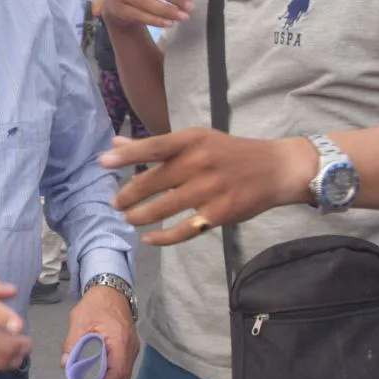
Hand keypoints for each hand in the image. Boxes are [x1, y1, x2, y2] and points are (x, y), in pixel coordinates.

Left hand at [61, 285, 139, 378]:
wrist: (111, 290)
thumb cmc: (96, 304)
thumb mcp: (79, 320)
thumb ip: (72, 343)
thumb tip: (65, 365)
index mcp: (119, 342)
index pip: (117, 374)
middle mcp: (130, 348)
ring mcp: (131, 349)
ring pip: (123, 377)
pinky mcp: (128, 348)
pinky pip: (122, 369)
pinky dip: (110, 378)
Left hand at [100, 131, 316, 244]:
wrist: (276, 169)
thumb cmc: (229, 152)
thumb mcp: (196, 140)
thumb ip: (157, 145)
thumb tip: (116, 143)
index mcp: (192, 140)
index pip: (153, 147)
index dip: (127, 155)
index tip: (103, 162)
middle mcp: (199, 163)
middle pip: (153, 181)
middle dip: (128, 194)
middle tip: (113, 203)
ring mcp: (210, 189)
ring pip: (164, 207)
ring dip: (140, 216)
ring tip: (127, 218)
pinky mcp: (219, 213)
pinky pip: (184, 229)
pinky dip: (163, 237)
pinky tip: (149, 238)